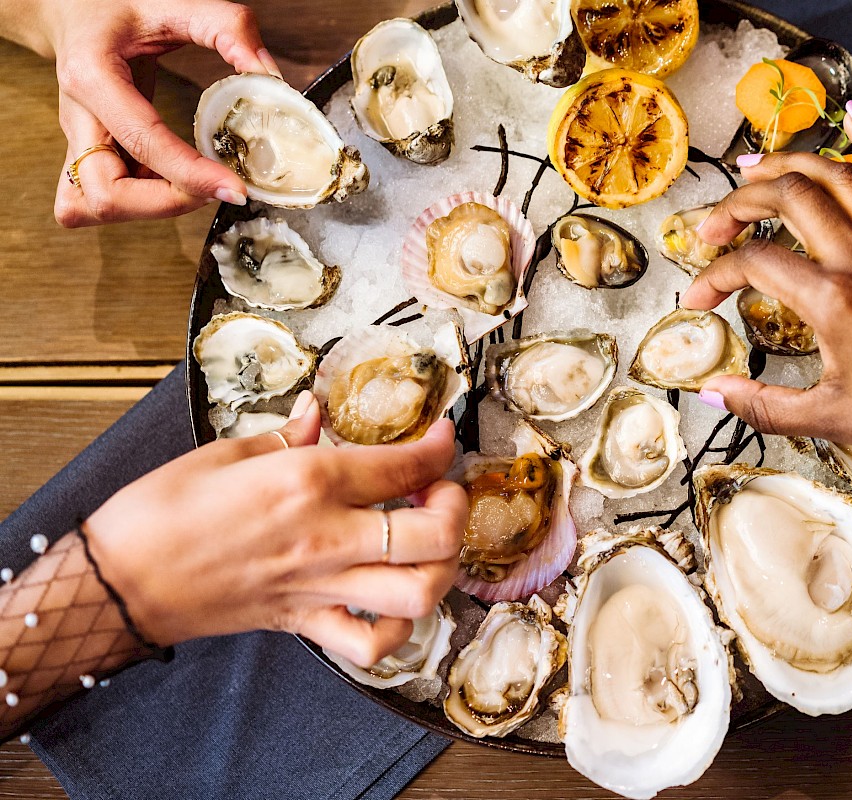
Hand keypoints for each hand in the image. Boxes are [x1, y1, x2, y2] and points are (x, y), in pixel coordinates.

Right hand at [46, 0, 280, 226]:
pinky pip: (96, 201)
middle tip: (213, 185)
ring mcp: (75, 141)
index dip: (192, 175)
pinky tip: (170, 182)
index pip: (142, 142)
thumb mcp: (173, 3)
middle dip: (166, 204)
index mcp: (92, 76)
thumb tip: (270, 76)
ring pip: (90, 207)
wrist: (72, 9)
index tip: (236, 189)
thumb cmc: (118, 6)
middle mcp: (77, 117)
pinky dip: (137, 205)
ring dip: (147, 210)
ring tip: (190, 184)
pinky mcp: (84, 155)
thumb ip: (227, 28)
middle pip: (105, 195)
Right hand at [82, 393, 466, 666]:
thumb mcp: (224, 451)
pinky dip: (398, 627)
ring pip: (419, 593)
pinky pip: (372, 643)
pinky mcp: (305, 624)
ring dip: (442, 566)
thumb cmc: (160, 512)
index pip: (404, 467)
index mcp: (307, 483)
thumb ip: (287, 436)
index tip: (441, 439)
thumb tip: (319, 413)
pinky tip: (392, 598)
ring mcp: (320, 588)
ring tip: (426, 542)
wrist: (118, 582)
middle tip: (438, 491)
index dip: (438, 449)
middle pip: (435, 534)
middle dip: (455, 508)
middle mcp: (326, 539)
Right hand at [682, 110, 851, 476]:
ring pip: (837, 175)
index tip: (699, 300)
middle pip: (789, 197)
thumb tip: (712, 394)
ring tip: (754, 167)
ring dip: (789, 163)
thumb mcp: (829, 419)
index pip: (753, 264)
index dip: (713, 278)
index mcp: (834, 301)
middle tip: (713, 226)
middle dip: (740, 203)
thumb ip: (762, 406)